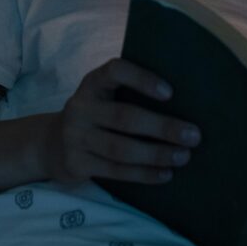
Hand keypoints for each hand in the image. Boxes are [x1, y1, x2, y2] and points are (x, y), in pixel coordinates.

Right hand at [43, 58, 200, 184]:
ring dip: (156, 154)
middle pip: (124, 117)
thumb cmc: (96, 115)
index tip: (170, 93)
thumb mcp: (103, 97)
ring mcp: (75, 137)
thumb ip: (129, 95)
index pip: (115, 71)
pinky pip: (115, 171)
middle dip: (162, 127)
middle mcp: (80, 107)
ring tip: (183, 156)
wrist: (53, 144)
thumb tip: (184, 105)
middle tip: (193, 135)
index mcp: (92, 84)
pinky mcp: (76, 163)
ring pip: (121, 149)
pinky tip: (165, 174)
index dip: (141, 79)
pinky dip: (143, 174)